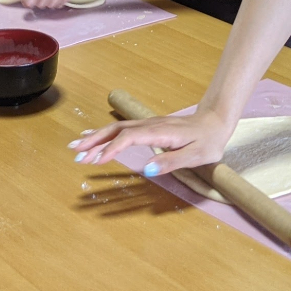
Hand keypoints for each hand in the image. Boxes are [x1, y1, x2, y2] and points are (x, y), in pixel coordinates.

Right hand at [68, 109, 233, 175]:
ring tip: (77, 146)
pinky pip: (122, 129)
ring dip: (96, 137)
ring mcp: (148, 124)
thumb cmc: (208, 141)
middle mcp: (150, 125)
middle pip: (116, 130)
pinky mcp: (148, 127)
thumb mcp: (197, 156)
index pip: (128, 138)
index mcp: (160, 132)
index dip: (111, 149)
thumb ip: (172, 162)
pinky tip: (95, 136)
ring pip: (117, 128)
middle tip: (74, 153)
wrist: (215, 121)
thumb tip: (148, 169)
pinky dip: (105, 133)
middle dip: (94, 141)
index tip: (95, 161)